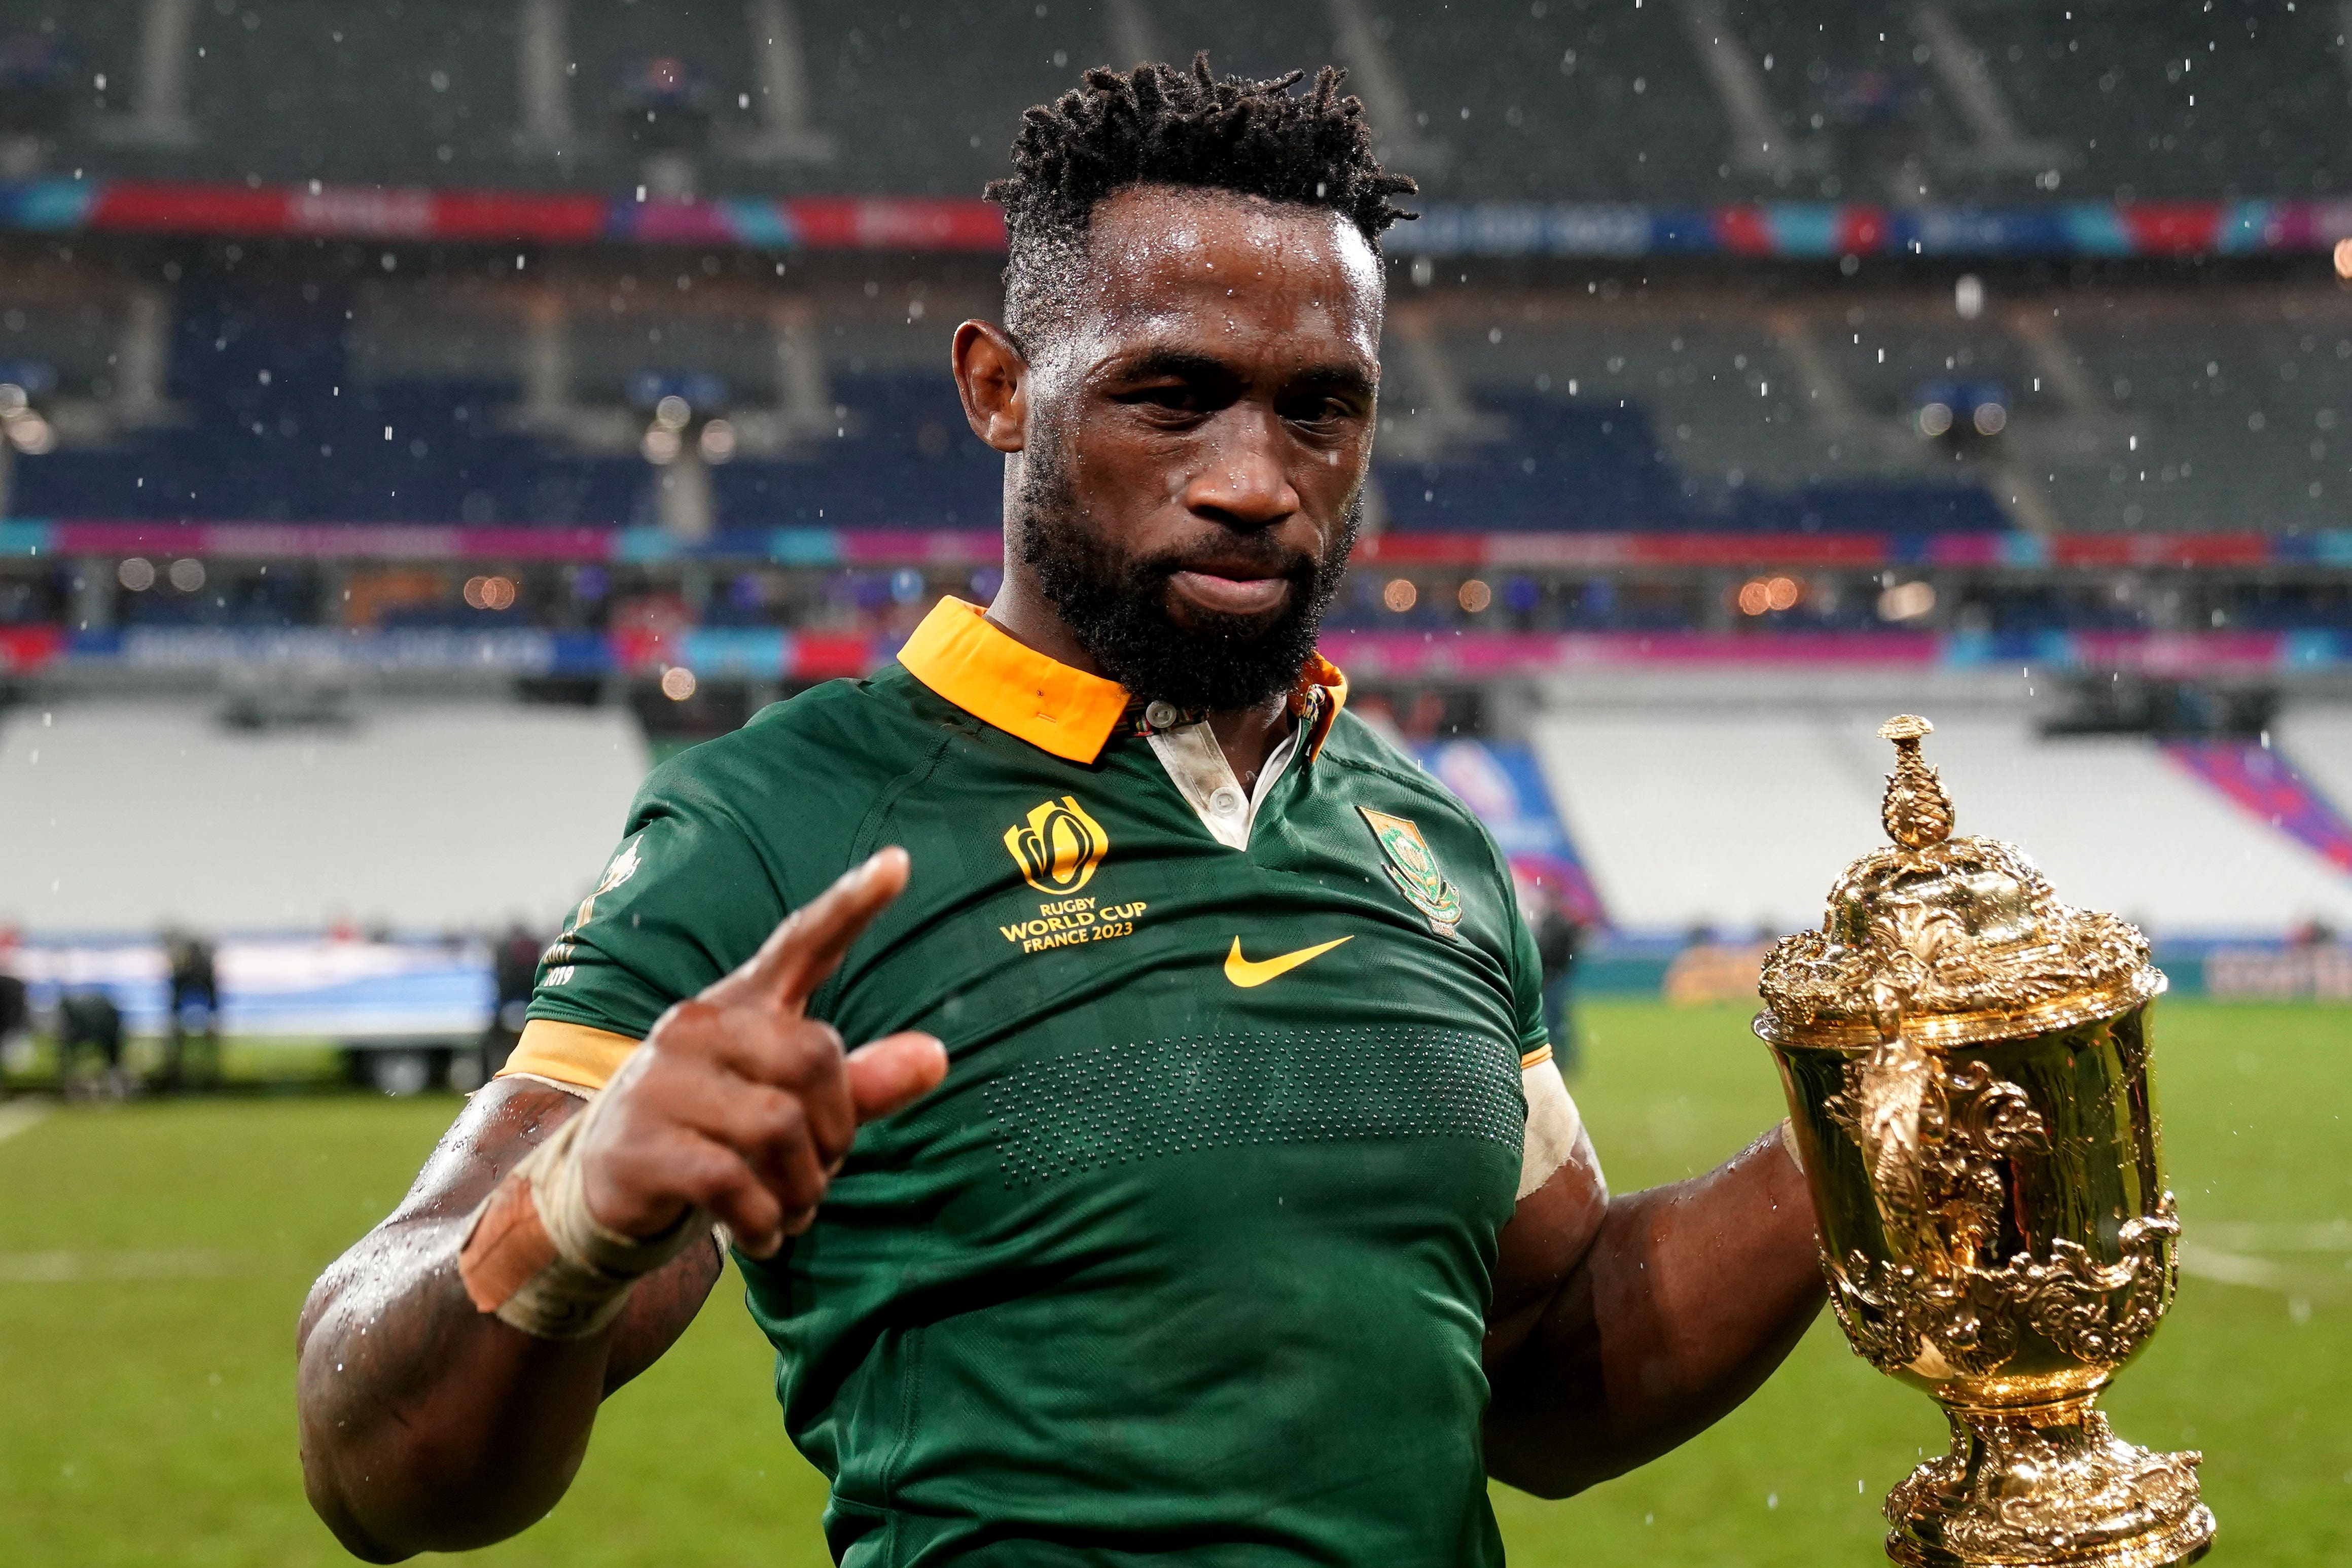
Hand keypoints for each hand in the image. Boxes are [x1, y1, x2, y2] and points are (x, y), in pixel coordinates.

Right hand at [574, 847, 946, 1256]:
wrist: (601, 1191)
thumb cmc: (718, 1135)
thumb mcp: (791, 1109)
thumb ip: (862, 1084)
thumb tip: (938, 1057)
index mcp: (743, 1004)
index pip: (802, 942)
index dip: (852, 904)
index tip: (901, 862)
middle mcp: (699, 1026)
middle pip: (815, 1059)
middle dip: (839, 1132)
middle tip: (821, 1175)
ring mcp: (661, 1081)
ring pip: (778, 1127)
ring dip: (804, 1187)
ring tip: (793, 1211)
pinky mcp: (637, 1143)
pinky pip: (732, 1181)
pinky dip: (763, 1221)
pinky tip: (763, 1237)